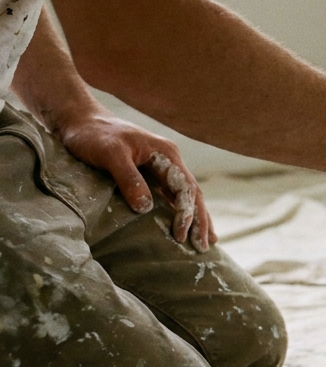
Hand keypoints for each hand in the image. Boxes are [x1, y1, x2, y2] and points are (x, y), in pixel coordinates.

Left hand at [57, 110, 213, 250]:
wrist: (79, 120)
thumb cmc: (94, 135)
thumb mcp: (111, 154)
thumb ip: (129, 179)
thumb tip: (145, 208)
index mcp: (166, 154)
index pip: (186, 188)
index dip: (186, 213)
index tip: (181, 236)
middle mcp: (169, 161)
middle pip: (193, 193)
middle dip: (201, 220)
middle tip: (205, 247)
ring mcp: (160, 167)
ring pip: (185, 196)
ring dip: (195, 218)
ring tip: (205, 240)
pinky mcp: (148, 173)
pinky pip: (171, 195)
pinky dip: (180, 211)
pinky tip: (184, 224)